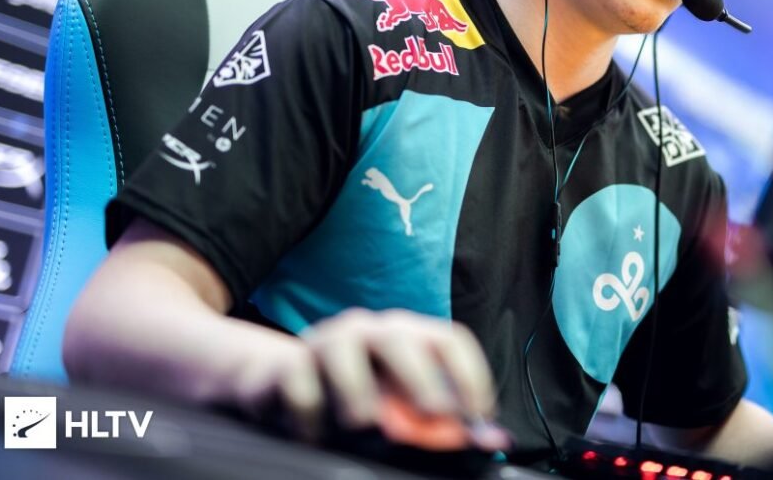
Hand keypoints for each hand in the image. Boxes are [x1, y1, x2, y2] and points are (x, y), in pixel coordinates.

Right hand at [226, 307, 507, 449]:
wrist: (278, 382)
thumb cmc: (352, 395)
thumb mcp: (399, 406)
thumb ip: (442, 421)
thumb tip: (494, 441)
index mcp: (406, 336)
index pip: (448, 340)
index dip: (469, 374)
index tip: (479, 414)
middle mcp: (369, 330)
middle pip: (400, 339)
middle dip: (420, 378)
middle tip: (433, 414)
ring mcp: (326, 342)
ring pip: (343, 351)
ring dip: (358, 390)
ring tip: (363, 424)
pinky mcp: (286, 365)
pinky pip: (299, 381)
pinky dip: (310, 411)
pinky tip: (314, 434)